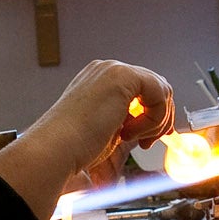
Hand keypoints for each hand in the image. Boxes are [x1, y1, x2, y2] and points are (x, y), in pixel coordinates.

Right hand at [0, 60, 173, 219]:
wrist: (56, 149)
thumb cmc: (75, 147)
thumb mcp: (109, 128)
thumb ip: (130, 120)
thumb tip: (158, 126)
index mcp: (100, 81)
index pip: (142, 90)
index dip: (153, 116)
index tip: (148, 140)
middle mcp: (107, 70)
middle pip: (155, 87)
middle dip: (159, 119)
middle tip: (146, 143)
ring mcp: (114, 70)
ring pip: (162, 90)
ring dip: (155, 122)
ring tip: (134, 140)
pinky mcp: (124, 76)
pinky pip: (160, 93)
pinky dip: (153, 119)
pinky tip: (128, 133)